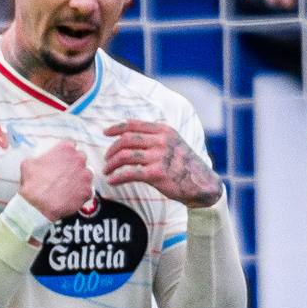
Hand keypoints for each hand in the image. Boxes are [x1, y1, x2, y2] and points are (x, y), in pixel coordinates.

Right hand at [17, 140, 95, 221]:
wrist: (37, 205)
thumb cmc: (32, 184)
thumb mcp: (28, 163)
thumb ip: (39, 158)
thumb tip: (41, 160)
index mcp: (66, 149)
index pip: (71, 145)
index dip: (65, 154)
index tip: (61, 160)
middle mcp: (79, 159)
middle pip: (81, 158)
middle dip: (73, 165)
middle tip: (63, 174)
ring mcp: (86, 175)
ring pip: (86, 174)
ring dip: (79, 179)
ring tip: (67, 187)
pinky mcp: (88, 191)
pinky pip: (86, 190)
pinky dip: (80, 194)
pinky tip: (70, 197)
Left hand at [100, 118, 222, 206]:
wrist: (200, 183)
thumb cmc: (182, 164)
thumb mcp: (172, 143)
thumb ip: (154, 136)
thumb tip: (127, 133)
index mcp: (164, 131)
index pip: (134, 125)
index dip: (117, 128)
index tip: (106, 132)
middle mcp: (161, 141)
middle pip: (125, 140)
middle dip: (111, 150)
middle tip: (106, 159)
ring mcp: (159, 157)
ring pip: (124, 156)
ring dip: (111, 164)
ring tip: (107, 171)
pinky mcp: (157, 173)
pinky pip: (129, 173)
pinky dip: (117, 177)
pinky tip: (111, 181)